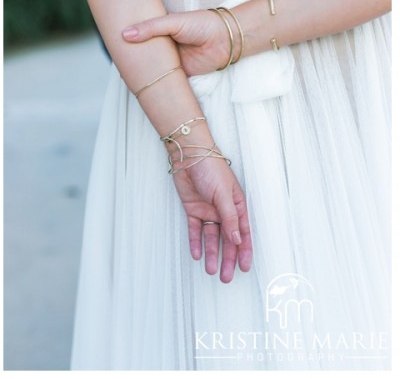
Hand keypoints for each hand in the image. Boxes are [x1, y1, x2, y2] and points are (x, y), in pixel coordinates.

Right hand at [122, 10, 231, 75]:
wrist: (227, 39)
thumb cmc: (203, 24)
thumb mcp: (173, 22)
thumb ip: (150, 28)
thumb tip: (125, 34)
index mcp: (161, 32)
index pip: (139, 38)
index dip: (126, 42)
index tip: (111, 45)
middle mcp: (164, 48)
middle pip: (144, 56)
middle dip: (131, 61)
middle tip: (113, 64)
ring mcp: (171, 62)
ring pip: (152, 70)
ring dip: (142, 74)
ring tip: (123, 78)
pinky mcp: (179, 76)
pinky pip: (164, 82)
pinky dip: (156, 85)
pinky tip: (143, 88)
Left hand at [171, 155, 252, 282]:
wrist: (188, 156)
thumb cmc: (211, 168)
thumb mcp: (224, 194)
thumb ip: (230, 218)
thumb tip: (236, 239)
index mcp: (237, 206)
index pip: (242, 233)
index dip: (244, 251)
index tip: (245, 267)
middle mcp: (223, 211)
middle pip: (227, 240)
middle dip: (227, 258)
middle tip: (226, 276)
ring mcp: (208, 211)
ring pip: (211, 238)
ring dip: (212, 254)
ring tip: (211, 270)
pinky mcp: (193, 210)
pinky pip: (195, 230)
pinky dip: (196, 242)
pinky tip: (197, 255)